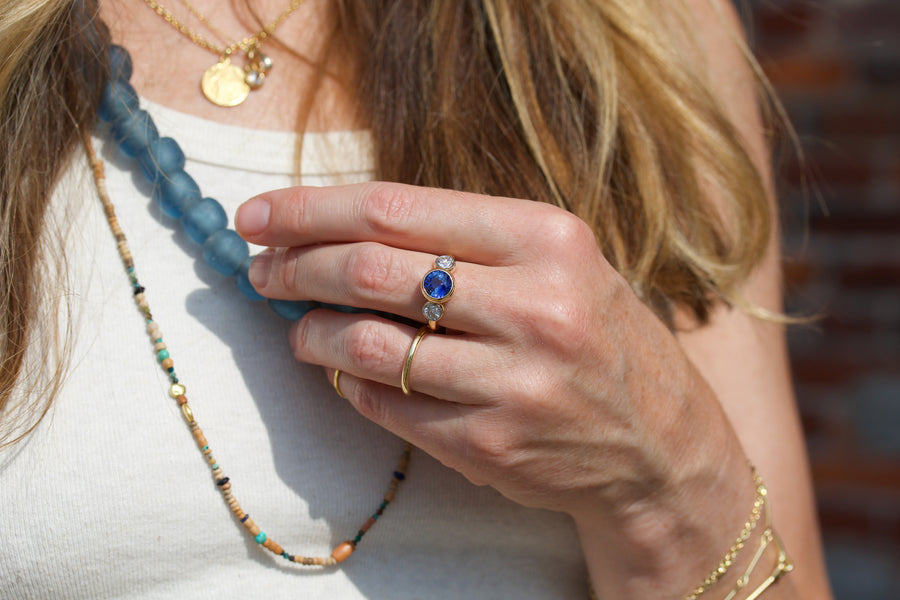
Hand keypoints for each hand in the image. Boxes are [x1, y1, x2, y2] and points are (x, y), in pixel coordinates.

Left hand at [235, 182, 741, 519]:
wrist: (661, 444)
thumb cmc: (598, 336)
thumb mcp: (560, 262)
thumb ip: (466, 240)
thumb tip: (344, 231)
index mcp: (549, 239)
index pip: (400, 208)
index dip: (312, 209)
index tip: (258, 215)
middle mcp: (534, 306)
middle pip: (373, 270)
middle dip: (297, 266)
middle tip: (260, 270)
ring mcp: (512, 381)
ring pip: (367, 344)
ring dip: (311, 332)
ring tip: (297, 326)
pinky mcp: (490, 442)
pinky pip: (386, 405)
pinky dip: (347, 383)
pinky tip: (342, 370)